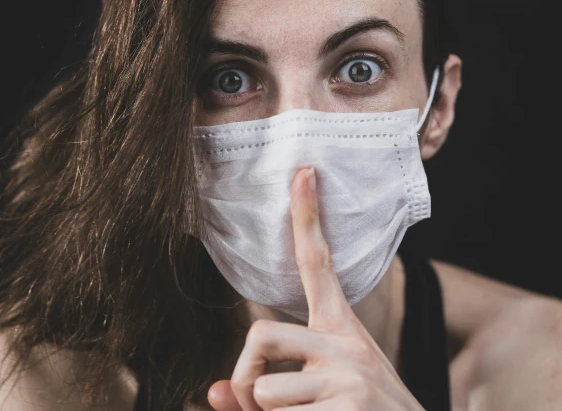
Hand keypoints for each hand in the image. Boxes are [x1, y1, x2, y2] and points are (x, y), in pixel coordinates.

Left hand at [208, 167, 424, 410]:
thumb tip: (212, 392)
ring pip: (264, 390)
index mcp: (341, 329)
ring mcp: (349, 376)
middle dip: (244, 377)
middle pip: (260, 336)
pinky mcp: (347, 408)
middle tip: (254, 403)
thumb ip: (263, 388)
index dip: (308, 219)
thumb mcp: (317, 394)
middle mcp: (347, 343)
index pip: (319, 265)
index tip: (304, 174)